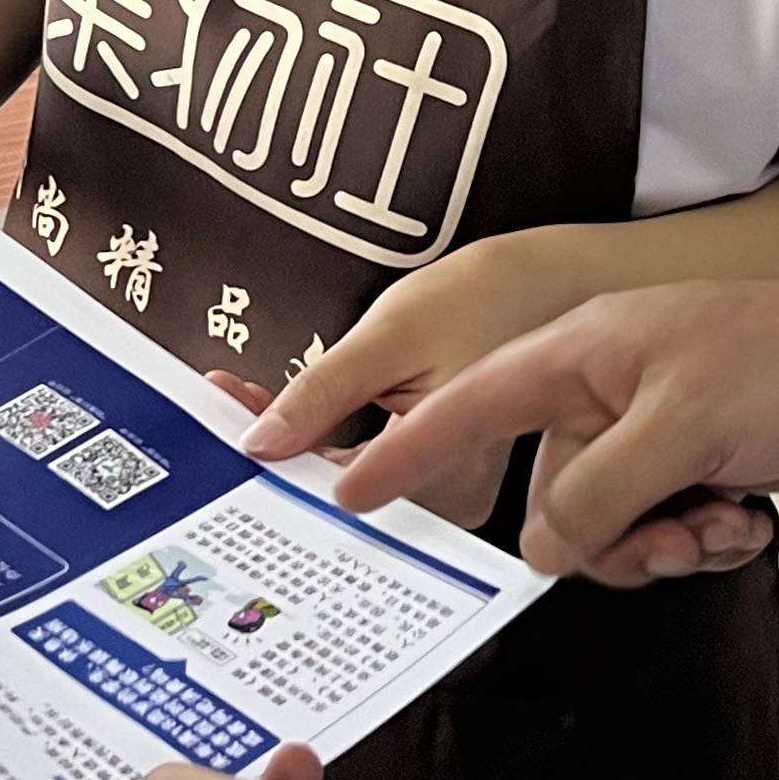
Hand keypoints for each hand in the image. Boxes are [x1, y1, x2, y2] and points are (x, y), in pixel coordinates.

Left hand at [235, 235, 587, 530]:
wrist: (551, 281)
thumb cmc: (489, 297)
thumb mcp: (390, 336)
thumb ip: (321, 393)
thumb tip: (261, 442)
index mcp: (448, 472)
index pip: (333, 486)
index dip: (273, 446)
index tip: (227, 408)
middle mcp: (454, 498)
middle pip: (338, 489)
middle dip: (279, 440)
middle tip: (228, 400)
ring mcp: (453, 489)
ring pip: (350, 478)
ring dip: (300, 437)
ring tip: (252, 400)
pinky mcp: (448, 473)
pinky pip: (373, 467)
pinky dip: (330, 436)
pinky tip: (298, 408)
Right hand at [331, 276, 778, 586]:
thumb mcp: (681, 428)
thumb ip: (597, 492)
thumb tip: (543, 550)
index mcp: (576, 353)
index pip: (466, 404)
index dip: (402, 446)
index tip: (343, 484)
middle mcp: (599, 393)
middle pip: (547, 502)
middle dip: (605, 539)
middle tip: (668, 535)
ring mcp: (642, 433)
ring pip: (602, 530)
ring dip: (661, 547)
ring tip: (719, 523)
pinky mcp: (685, 466)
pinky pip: (654, 533)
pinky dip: (696, 541)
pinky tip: (743, 521)